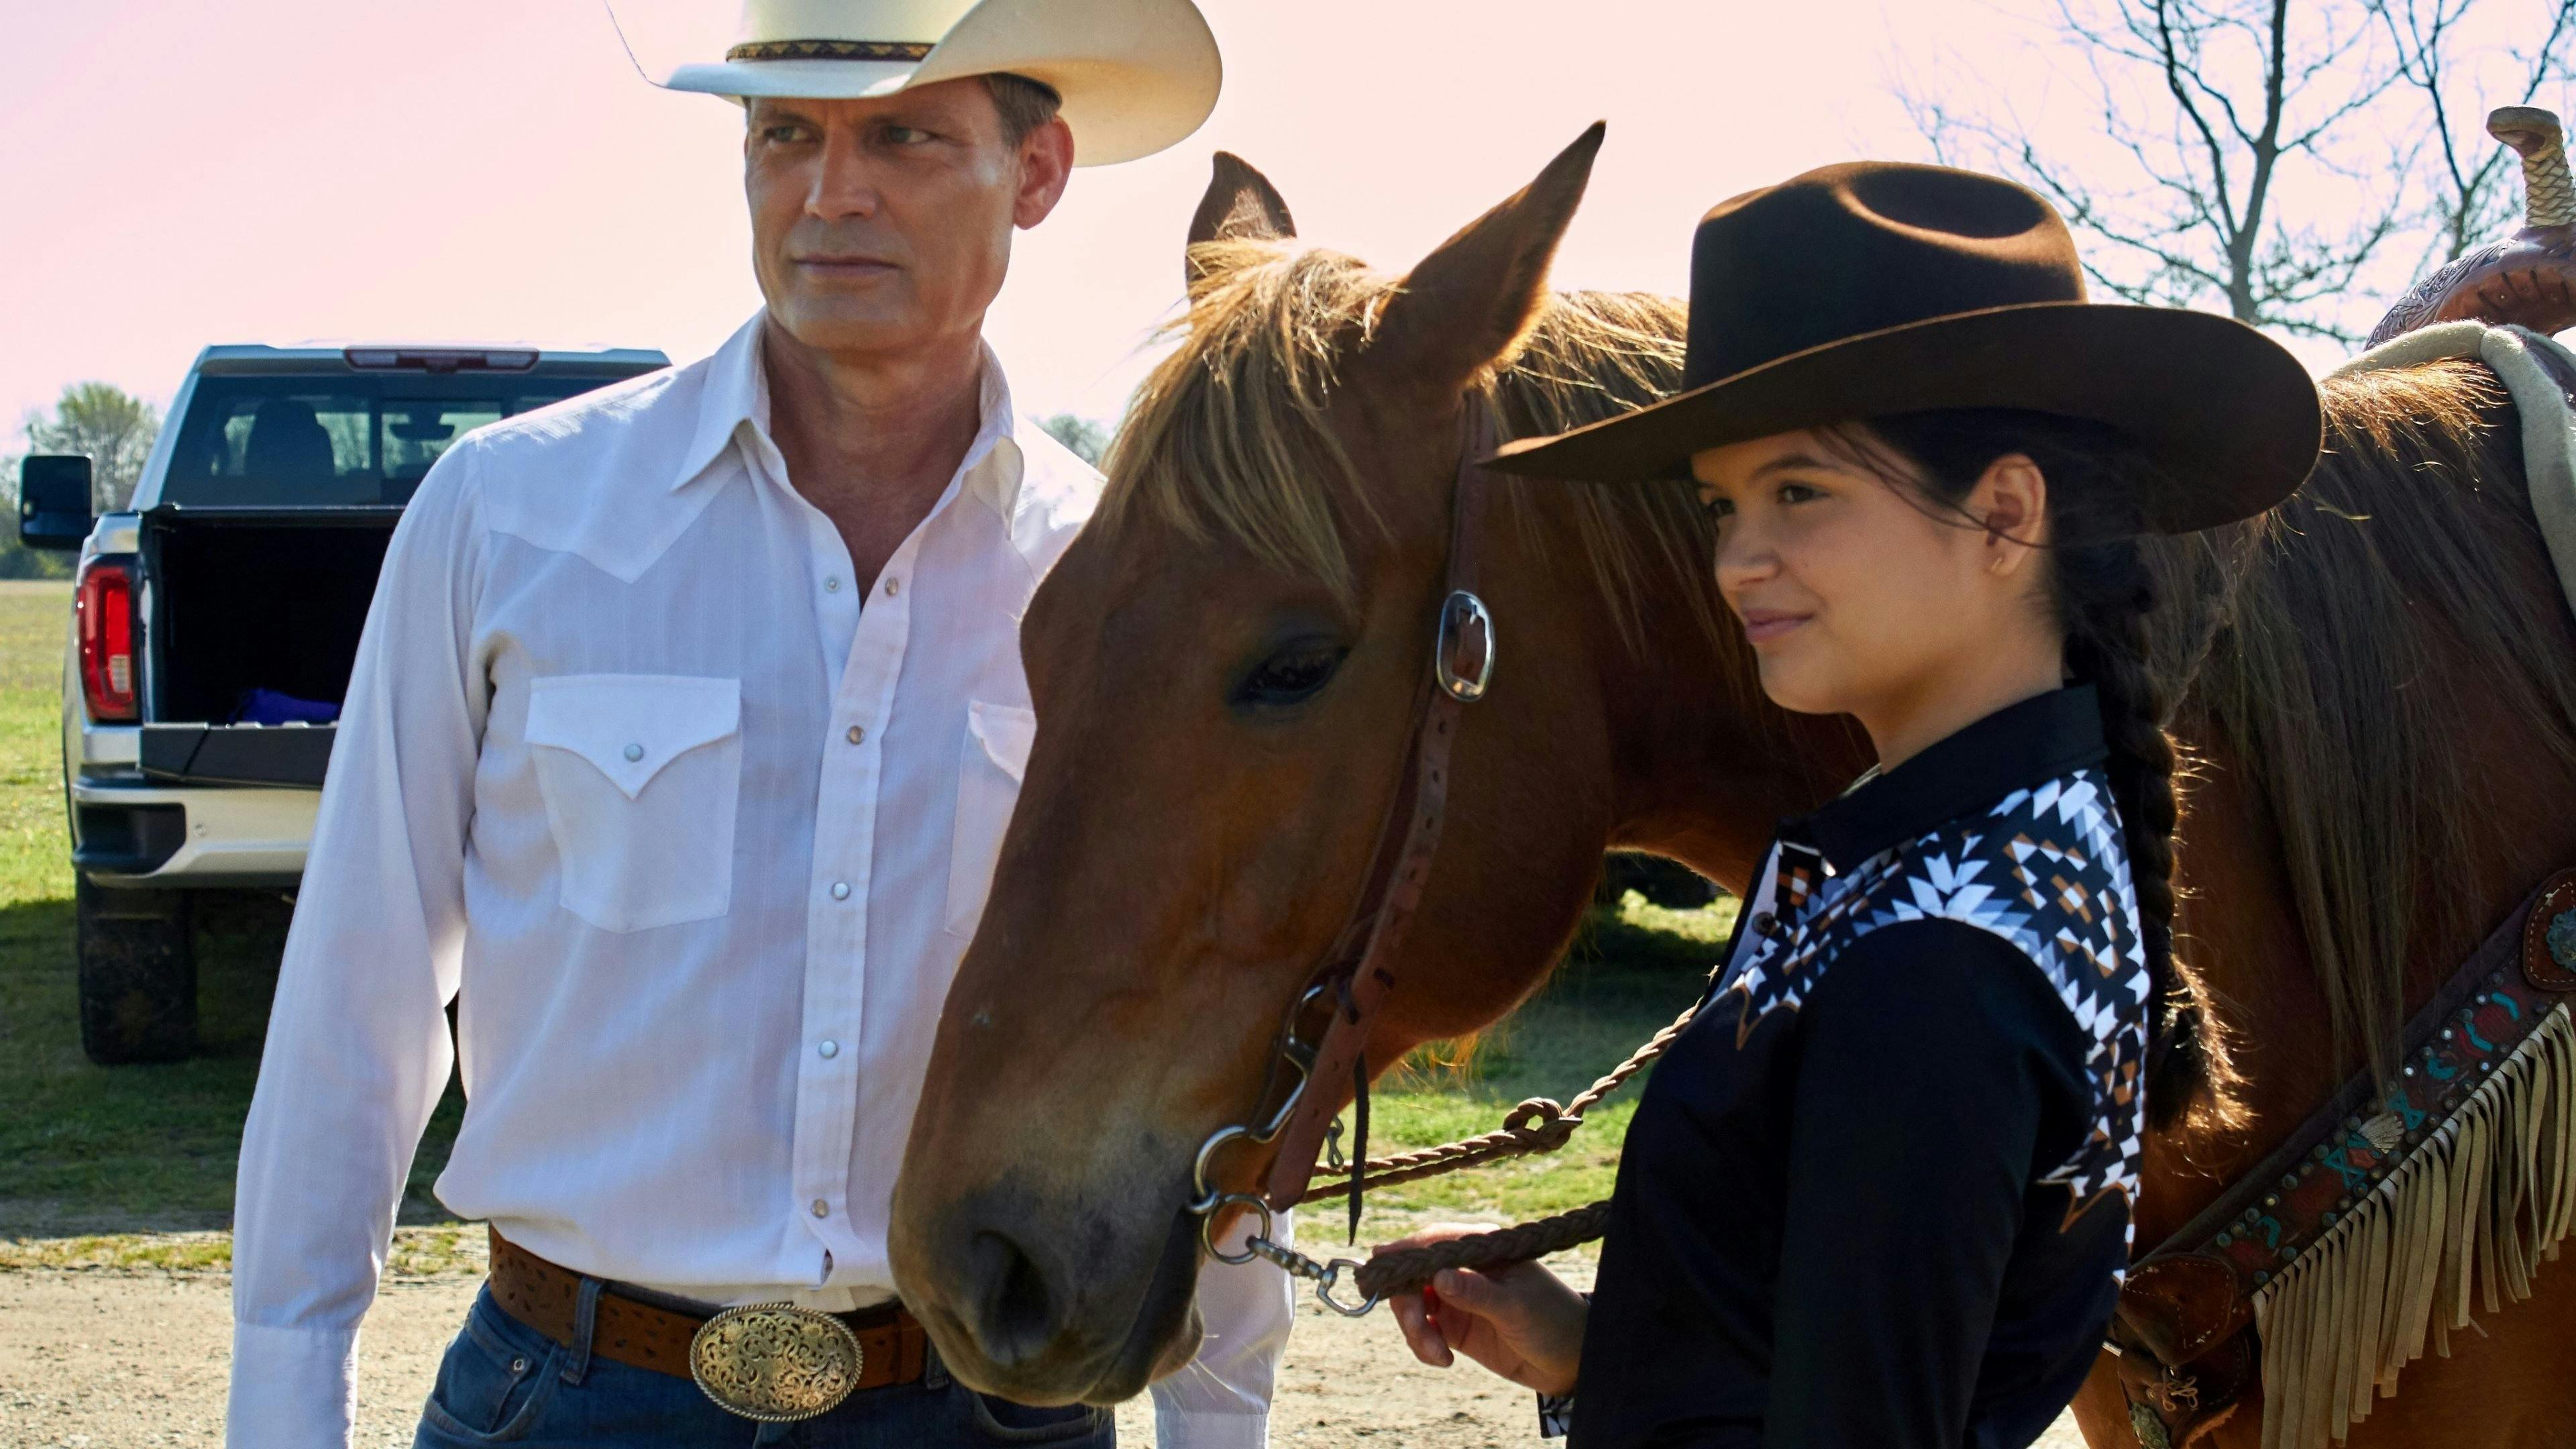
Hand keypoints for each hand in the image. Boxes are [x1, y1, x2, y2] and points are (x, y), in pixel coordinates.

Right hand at [1378, 1223, 1585, 1396]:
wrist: (1571, 1359)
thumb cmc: (1552, 1319)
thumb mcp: (1517, 1306)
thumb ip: (1477, 1293)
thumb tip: (1439, 1276)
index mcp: (1481, 1249)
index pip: (1432, 1242)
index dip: (1402, 1252)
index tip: (1378, 1266)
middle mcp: (1464, 1269)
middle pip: (1413, 1275)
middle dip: (1408, 1304)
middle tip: (1420, 1332)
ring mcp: (1457, 1297)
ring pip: (1413, 1304)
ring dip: (1415, 1330)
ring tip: (1438, 1356)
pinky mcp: (1455, 1325)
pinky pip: (1423, 1329)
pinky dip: (1423, 1345)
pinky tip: (1442, 1359)